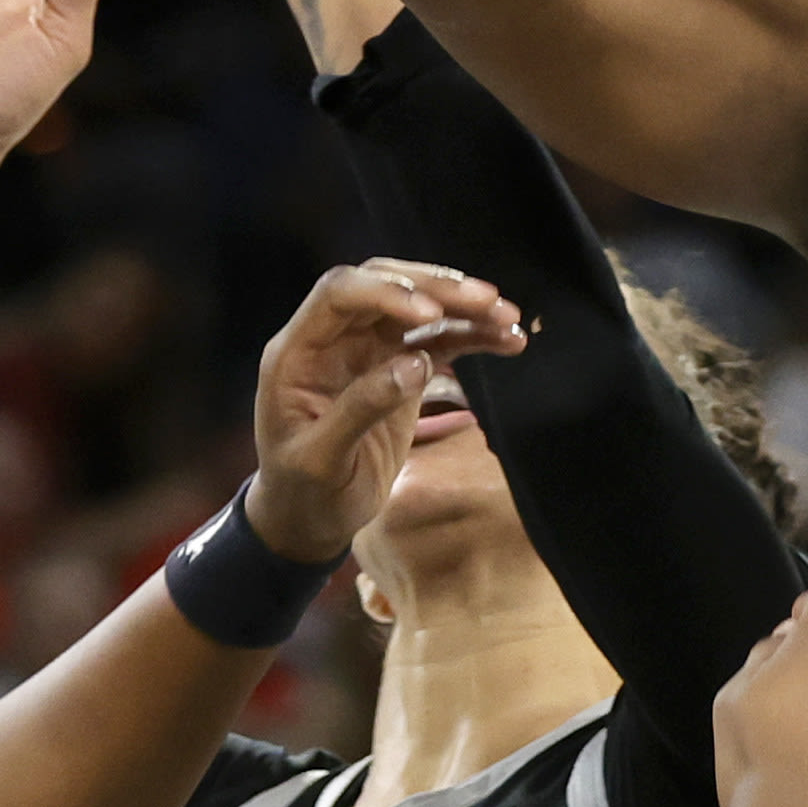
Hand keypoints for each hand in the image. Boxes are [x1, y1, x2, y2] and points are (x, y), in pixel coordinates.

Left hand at [244, 258, 523, 563]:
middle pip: (385, 286)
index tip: (430, 313)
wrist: (310, 520)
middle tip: (486, 300)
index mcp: (298, 351)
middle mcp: (334, 339)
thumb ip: (360, 410)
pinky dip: (473, 336)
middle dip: (436, 287)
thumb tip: (416, 365)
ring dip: (464, 308)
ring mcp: (368, 350)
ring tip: (509, 317)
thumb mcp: (319, 461)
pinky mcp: (399, 368)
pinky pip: (439, 340)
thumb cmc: (302, 493)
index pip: (339, 295)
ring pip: (419, 308)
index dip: (385, 293)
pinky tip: (509, 340)